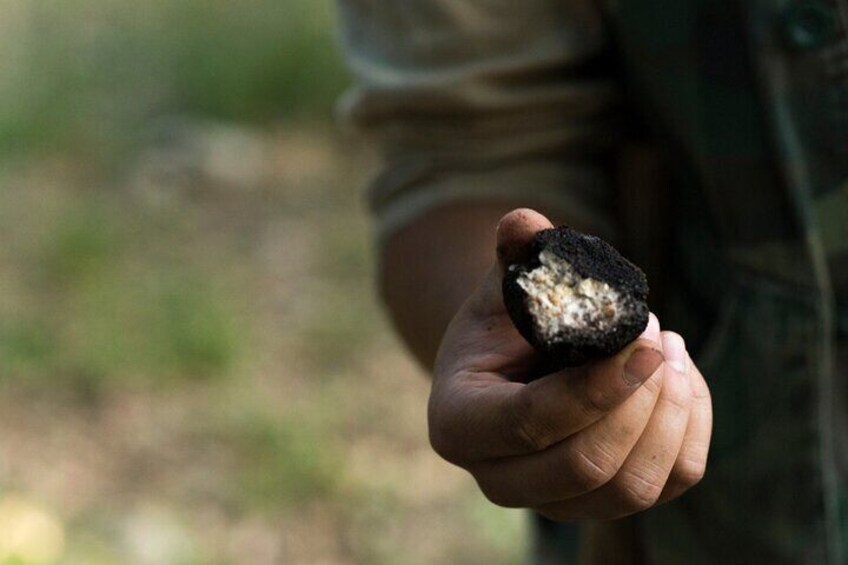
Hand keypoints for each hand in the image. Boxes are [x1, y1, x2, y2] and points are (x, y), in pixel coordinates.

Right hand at [428, 209, 712, 519]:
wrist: (516, 364)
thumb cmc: (506, 322)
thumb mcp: (501, 287)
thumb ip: (513, 257)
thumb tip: (524, 222)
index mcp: (460, 425)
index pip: (529, 425)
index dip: (594, 389)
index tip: (643, 341)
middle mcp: (500, 480)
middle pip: (585, 468)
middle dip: (636, 401)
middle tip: (653, 336)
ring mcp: (554, 503)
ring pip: (632, 489)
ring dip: (669, 415)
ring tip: (668, 348)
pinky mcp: (603, 504)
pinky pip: (669, 484)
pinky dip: (691, 430)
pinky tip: (681, 378)